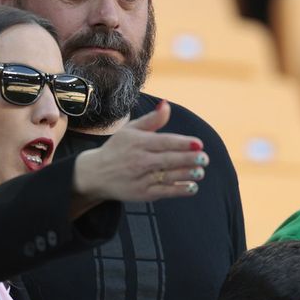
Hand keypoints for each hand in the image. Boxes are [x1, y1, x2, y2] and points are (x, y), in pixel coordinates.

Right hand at [72, 102, 206, 206]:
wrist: (95, 174)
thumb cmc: (117, 149)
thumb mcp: (130, 130)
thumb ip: (151, 120)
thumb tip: (167, 105)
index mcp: (138, 142)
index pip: (164, 141)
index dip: (182, 143)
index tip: (198, 143)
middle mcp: (139, 160)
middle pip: (168, 159)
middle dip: (188, 159)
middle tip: (205, 158)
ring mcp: (141, 178)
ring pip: (168, 176)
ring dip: (187, 174)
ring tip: (200, 171)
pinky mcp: (142, 193)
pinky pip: (164, 191)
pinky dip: (179, 190)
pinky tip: (192, 186)